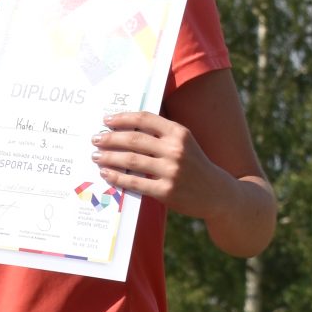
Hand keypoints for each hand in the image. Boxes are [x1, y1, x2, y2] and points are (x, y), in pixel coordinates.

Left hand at [92, 111, 219, 216]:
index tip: (106, 120)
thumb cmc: (193, 165)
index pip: (145, 119)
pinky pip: (134, 182)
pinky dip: (117, 177)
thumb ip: (160, 135)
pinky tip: (106, 173)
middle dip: (110, 138)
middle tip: (95, 139)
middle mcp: (175, 150)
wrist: (216, 193)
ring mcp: (171, 171)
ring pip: (131, 160)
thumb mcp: (183, 143)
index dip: (123, 118)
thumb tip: (124, 129)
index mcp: (179, 133)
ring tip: (96, 156)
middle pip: (134, 139)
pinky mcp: (166, 191)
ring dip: (109, 157)